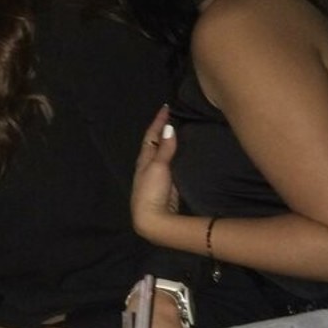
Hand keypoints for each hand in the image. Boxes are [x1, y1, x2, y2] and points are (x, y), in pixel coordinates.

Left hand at [131, 106, 180, 242]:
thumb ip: (164, 149)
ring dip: (169, 141)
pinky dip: (175, 154)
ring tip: (181, 129)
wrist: (153, 220)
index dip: (158, 121)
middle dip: (163, 129)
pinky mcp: (167, 185)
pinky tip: (183, 153)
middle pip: (156, 143)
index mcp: (144, 159)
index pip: (151, 135)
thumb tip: (169, 127)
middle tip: (175, 115)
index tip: (167, 107)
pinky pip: (171, 164)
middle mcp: (148, 166)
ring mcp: (157, 176)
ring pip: (163, 153)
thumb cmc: (151, 191)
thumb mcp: (157, 167)